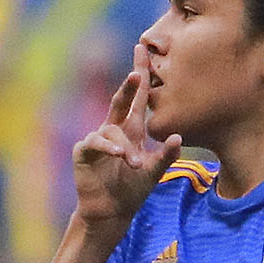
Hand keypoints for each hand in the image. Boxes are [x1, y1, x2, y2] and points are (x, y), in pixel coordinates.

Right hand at [72, 69, 180, 233]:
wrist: (111, 211)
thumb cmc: (132, 189)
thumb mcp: (154, 172)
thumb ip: (166, 156)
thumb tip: (179, 138)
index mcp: (131, 129)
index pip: (137, 98)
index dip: (140, 75)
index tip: (143, 51)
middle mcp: (114, 128)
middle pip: (120, 100)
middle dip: (128, 86)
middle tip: (137, 73)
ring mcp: (98, 139)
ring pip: (111, 130)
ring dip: (124, 145)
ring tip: (134, 162)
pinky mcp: (84, 152)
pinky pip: (95, 143)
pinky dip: (107, 147)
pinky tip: (118, 154)